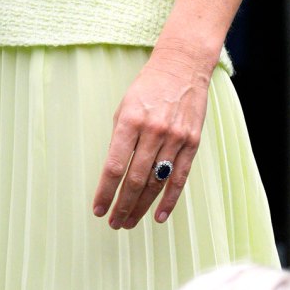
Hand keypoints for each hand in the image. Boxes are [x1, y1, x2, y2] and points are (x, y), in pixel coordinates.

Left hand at [92, 49, 208, 229]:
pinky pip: (180, 178)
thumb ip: (120, 138)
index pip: (114, 166)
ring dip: (142, 207)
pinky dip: (169, 200)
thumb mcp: (125, 107)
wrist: (182, 67)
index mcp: (131, 120)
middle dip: (122, 205)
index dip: (105, 191)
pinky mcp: (192, 143)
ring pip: (156, 182)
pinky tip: (159, 216)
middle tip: (114, 223)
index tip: (98, 209)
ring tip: (129, 222)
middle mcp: (153, 131)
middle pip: (135, 179)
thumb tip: (113, 173)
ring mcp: (175, 138)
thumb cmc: (148, 87)